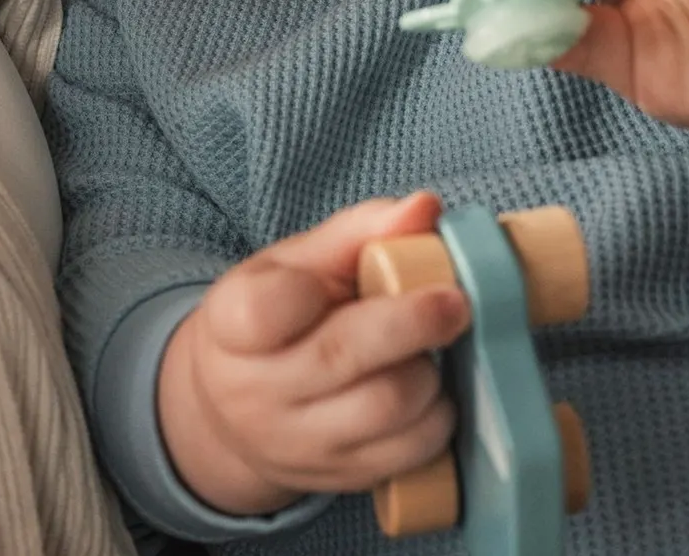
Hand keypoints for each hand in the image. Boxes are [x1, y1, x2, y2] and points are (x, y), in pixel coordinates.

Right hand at [159, 193, 468, 515]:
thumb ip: (359, 231)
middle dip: (413, 322)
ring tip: (429, 350)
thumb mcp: (297, 265)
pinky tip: (429, 391)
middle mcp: (257, 392)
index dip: (316, 288)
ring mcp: (298, 444)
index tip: (369, 266)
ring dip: (429, 372)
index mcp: (234, 325)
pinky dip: (437, 417)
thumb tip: (425, 208)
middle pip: (343, 356)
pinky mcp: (340, 479)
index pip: (265, 309)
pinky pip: (410, 453)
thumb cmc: (279, 321)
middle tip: (454, 302)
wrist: (237, 412)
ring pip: (387, 407)